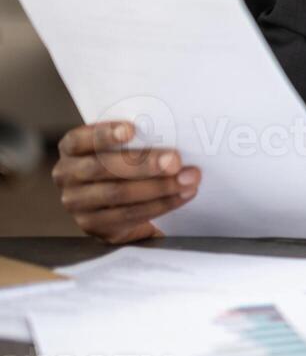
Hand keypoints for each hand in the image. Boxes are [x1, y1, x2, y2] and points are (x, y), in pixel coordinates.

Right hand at [51, 121, 200, 243]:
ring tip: (188, 179)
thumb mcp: (122, 148)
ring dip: (159, 186)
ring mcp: (77, 204)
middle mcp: (67, 176)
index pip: (78, 140)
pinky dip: (162, 204)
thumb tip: (171, 132)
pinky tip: (183, 195)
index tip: (132, 129)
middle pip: (102, 168)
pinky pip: (130, 214)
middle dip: (143, 164)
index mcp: (71, 150)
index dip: (103, 134)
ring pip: (118, 194)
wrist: (119, 205)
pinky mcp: (94, 226)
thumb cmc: (125, 163)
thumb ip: (135, 140)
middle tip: (175, 160)